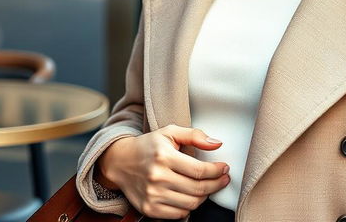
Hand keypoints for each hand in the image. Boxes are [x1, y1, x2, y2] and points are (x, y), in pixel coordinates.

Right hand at [96, 125, 230, 218]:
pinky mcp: (149, 209)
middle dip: (216, 184)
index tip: (225, 168)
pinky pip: (179, 214)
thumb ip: (194, 135)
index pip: (199, 170)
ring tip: (208, 186)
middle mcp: (157, 177)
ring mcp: (152, 196)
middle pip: (197, 189)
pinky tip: (192, 196)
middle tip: (223, 179)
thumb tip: (217, 144)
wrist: (121, 162)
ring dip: (205, 196)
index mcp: (164, 156)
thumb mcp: (170, 132)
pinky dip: (190, 207)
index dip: (216, 171)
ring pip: (191, 203)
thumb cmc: (149, 145)